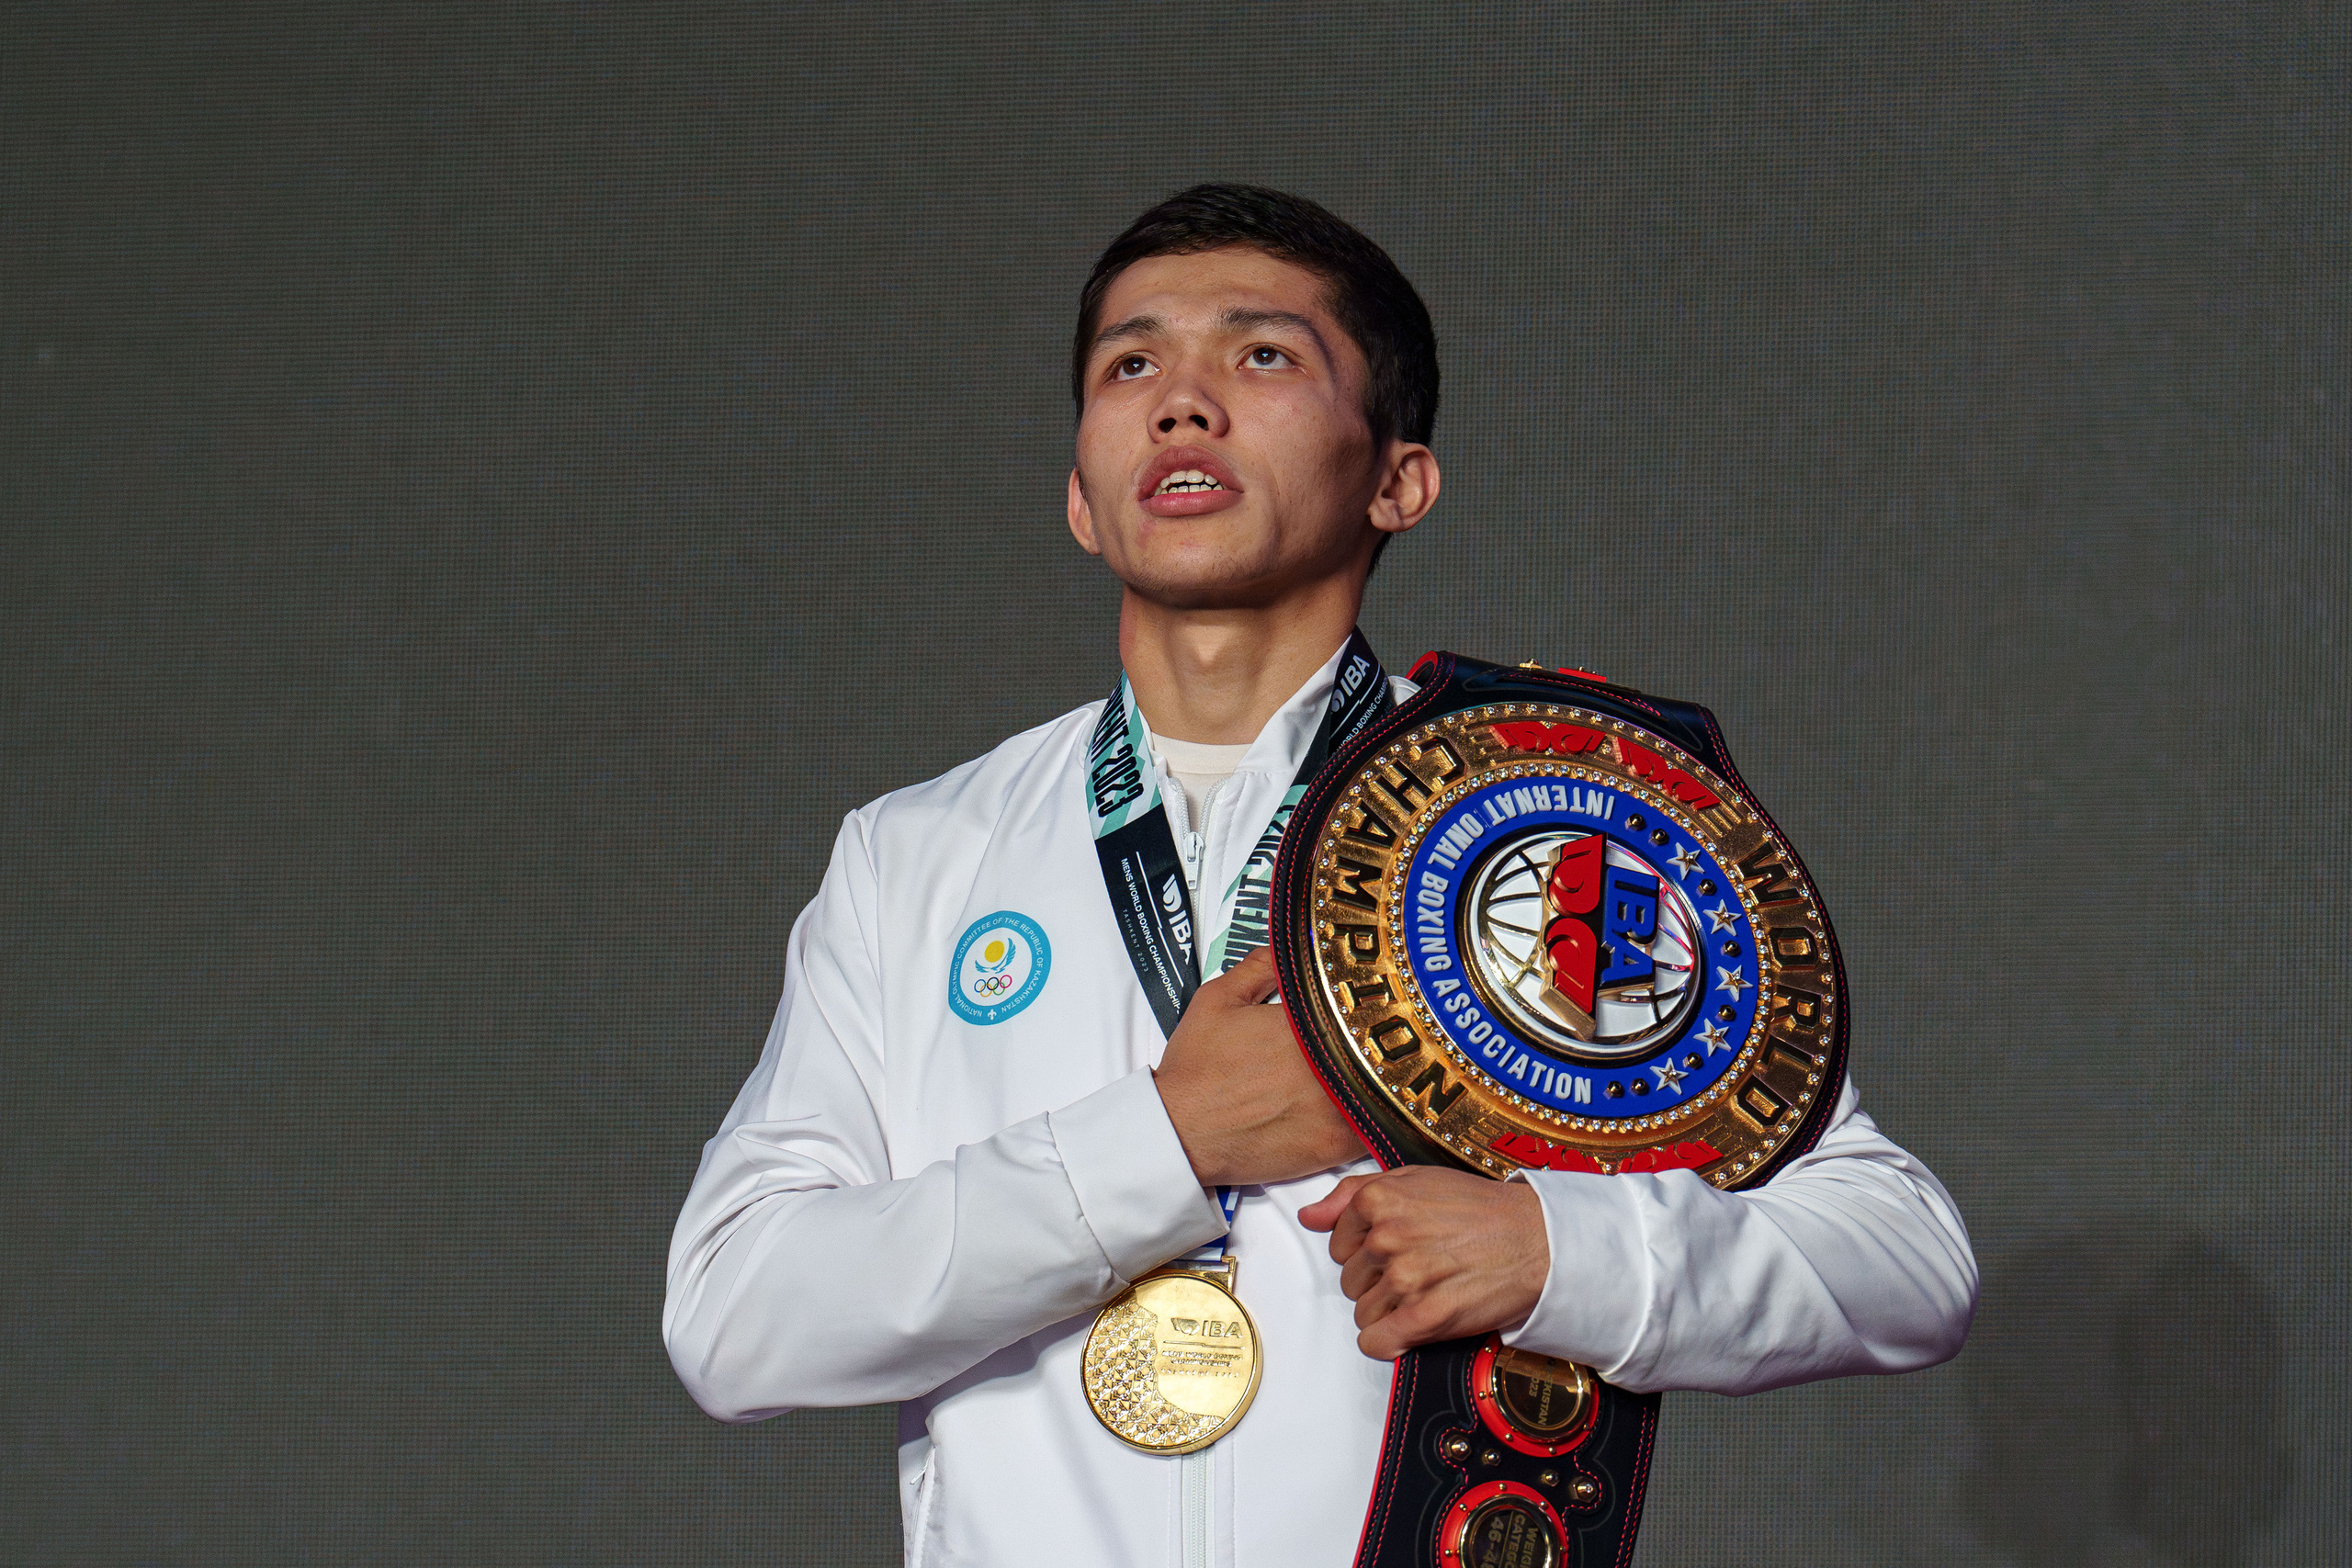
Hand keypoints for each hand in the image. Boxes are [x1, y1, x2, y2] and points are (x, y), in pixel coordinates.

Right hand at [1153, 946, 1366, 1185]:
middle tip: (1386, 1038)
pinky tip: (1377, 1110)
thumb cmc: (1196, 1067)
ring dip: (1389, 1080)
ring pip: (1388, 1088)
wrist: (1181, 1132)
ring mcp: (1339, 1107)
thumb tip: (1287, 950)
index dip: (1371, 1003)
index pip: (1361, 1003)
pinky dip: (1383, 1118)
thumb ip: (1259, 966)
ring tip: (1387, 1074)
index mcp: (1308, 1022)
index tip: (1374, 1004)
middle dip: (1385, 1041)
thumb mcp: (1217, 999)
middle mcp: (1330, 1063)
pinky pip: (1380, 1128)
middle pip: (1383, 1045)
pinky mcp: (1337, 1145)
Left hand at [1297, 1167, 1550, 1359]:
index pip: (1337, 1244)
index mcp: (1378, 1200)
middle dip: (1378, 1281)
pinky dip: (1389, 1341)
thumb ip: (1352, 1194)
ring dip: (1389, 1311)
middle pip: (1350, 1281)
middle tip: (1419, 1270)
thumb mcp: (1413, 1179)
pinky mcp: (1425, 1316)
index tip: (1397, 1249)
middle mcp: (1387, 1237)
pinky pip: (1376, 1342)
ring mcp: (1405, 1278)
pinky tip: (1413, 1326)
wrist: (1537, 1239)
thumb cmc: (1479, 1209)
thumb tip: (1309, 1216)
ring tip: (1427, 1293)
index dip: (1366, 1251)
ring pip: (1363, 1313)